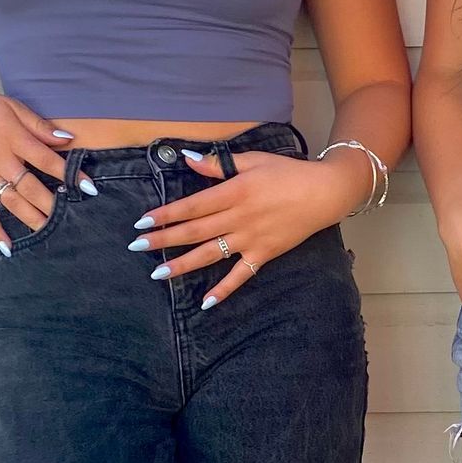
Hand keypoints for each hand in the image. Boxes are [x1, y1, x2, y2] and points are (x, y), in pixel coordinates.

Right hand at [0, 78, 74, 250]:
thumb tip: (66, 139)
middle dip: (53, 203)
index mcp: (13, 138)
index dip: (69, 173)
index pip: (47, 159)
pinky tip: (7, 245)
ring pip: (11, 201)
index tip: (89, 187)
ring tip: (50, 232)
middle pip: (31, 186)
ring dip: (31, 218)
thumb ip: (38, 125)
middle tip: (72, 218)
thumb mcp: (11, 106)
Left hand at [130, 147, 362, 306]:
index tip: (142, 221)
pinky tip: (206, 303)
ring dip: (183, 265)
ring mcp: (251, 239)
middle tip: (137, 247)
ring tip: (158, 274)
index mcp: (234, 191)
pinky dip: (225, 290)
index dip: (166, 214)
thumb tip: (187, 159)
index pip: (193, 205)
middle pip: (195, 231)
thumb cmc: (287, 172)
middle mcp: (239, 217)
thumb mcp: (253, 161)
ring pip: (211, 254)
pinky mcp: (264, 254)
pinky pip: (241, 275)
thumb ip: (218, 164)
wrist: (324, 192)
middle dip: (164, 240)